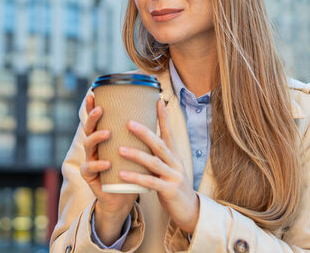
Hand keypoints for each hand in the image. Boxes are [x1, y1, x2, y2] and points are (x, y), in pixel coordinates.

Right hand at [79, 94, 137, 244]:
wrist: (122, 196)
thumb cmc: (130, 169)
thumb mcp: (135, 148)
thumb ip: (139, 132)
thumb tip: (157, 106)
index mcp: (103, 138)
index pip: (96, 119)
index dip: (91, 107)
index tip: (92, 93)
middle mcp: (94, 147)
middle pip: (89, 129)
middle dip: (93, 118)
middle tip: (101, 109)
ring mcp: (90, 161)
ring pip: (88, 146)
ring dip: (96, 138)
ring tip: (107, 133)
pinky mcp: (90, 177)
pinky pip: (91, 169)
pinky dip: (99, 165)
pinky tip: (107, 162)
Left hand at [118, 99, 199, 233]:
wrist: (190, 210)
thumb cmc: (174, 186)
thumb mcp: (170, 167)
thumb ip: (159, 155)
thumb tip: (147, 138)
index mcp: (174, 156)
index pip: (169, 132)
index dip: (163, 117)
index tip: (158, 100)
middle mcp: (175, 163)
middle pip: (159, 144)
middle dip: (144, 132)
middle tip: (128, 122)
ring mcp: (173, 177)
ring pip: (153, 162)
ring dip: (136, 154)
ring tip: (119, 148)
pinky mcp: (169, 191)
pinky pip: (150, 183)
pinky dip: (136, 177)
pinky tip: (122, 174)